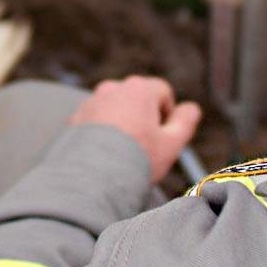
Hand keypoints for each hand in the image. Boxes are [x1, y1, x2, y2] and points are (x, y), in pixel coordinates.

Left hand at [70, 76, 201, 183]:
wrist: (92, 178)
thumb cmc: (136, 159)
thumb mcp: (171, 143)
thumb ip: (185, 121)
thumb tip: (191, 108)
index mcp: (139, 89)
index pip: (163, 92)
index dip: (168, 115)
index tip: (162, 137)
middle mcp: (113, 88)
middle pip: (137, 100)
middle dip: (143, 119)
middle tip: (144, 148)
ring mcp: (91, 102)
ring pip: (115, 110)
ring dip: (122, 124)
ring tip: (123, 152)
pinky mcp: (75, 118)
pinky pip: (96, 121)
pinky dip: (102, 133)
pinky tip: (105, 155)